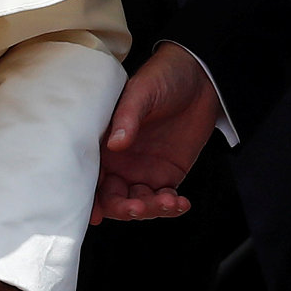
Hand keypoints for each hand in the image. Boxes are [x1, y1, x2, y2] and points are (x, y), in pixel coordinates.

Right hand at [98, 42, 221, 220]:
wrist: (200, 77)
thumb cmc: (163, 76)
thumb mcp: (142, 91)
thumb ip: (127, 117)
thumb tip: (115, 144)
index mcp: (104, 143)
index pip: (90, 177)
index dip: (90, 198)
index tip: (96, 214)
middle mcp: (120, 162)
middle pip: (113, 198)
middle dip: (124, 208)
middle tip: (138, 207)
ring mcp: (143, 171)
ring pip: (139, 203)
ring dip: (151, 210)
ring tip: (168, 202)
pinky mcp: (167, 175)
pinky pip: (165, 200)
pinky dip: (171, 207)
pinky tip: (181, 203)